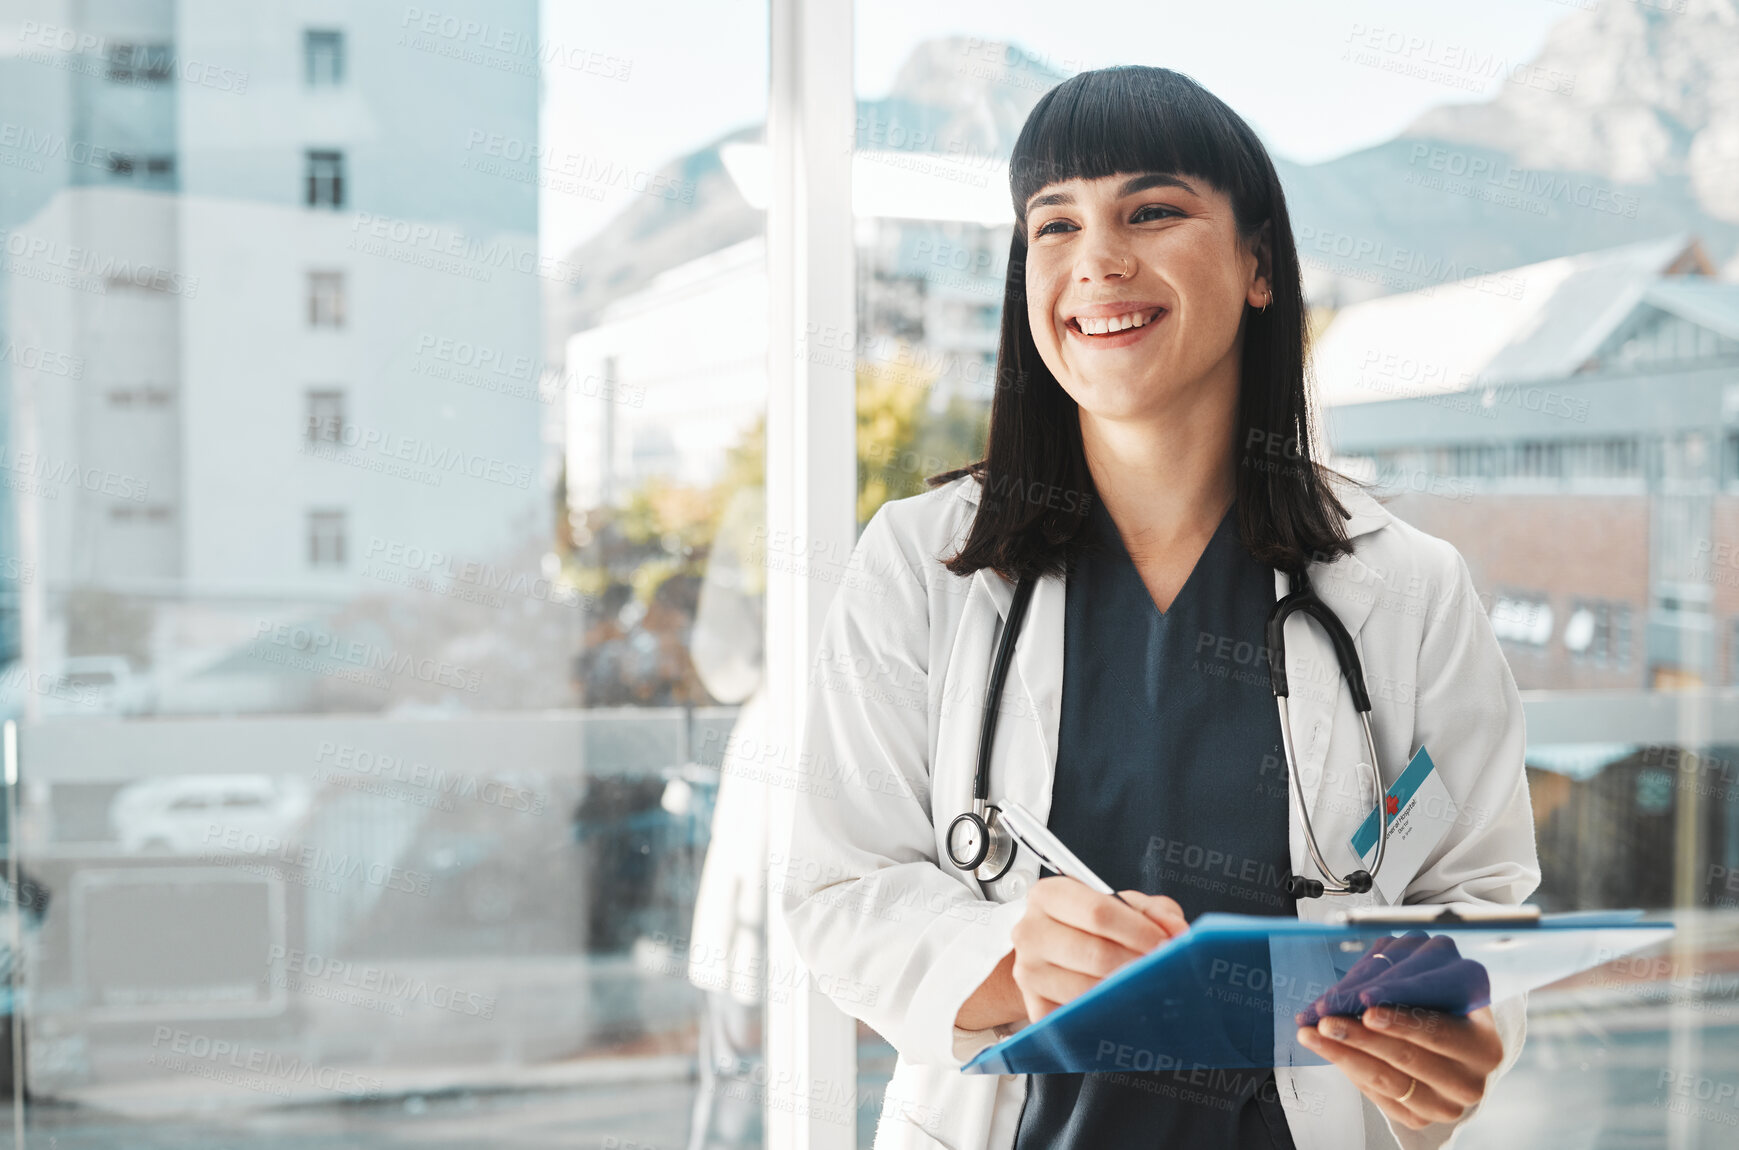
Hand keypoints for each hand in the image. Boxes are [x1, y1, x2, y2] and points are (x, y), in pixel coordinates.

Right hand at [1008, 877, 1186, 1022]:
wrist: (1049, 956)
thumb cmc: (1087, 928)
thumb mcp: (1119, 906)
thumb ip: (1151, 911)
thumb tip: (1176, 931)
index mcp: (1048, 895)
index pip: (1099, 912)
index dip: (1140, 931)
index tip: (1166, 943)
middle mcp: (1031, 932)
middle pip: (1096, 953)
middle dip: (1138, 963)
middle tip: (1162, 969)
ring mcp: (1029, 973)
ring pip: (1088, 989)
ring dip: (1125, 991)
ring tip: (1144, 986)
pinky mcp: (1036, 1008)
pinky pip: (1079, 1018)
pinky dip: (1107, 1014)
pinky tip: (1121, 1005)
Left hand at [1295, 932, 1500, 1129]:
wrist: (1450, 1046)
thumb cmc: (1439, 1005)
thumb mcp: (1433, 986)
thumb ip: (1403, 982)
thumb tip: (1354, 987)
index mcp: (1484, 1043)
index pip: (1438, 1030)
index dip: (1401, 1019)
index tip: (1366, 1006)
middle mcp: (1472, 1080)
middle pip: (1408, 1057)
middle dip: (1361, 1036)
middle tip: (1327, 1019)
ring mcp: (1447, 1105)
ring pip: (1388, 1080)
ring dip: (1344, 1054)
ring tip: (1311, 1032)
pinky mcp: (1420, 1119)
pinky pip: (1378, 1096)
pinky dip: (1349, 1069)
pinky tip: (1327, 1049)